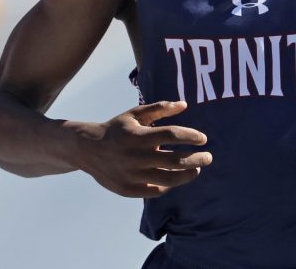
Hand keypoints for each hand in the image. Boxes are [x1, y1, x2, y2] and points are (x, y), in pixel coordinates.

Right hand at [75, 100, 211, 198]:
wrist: (87, 149)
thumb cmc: (117, 129)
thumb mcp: (135, 114)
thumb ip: (159, 108)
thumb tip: (184, 105)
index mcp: (138, 135)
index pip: (172, 134)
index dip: (191, 136)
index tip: (203, 138)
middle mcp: (136, 156)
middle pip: (175, 160)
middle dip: (196, 159)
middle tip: (208, 157)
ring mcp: (132, 175)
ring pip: (169, 179)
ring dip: (187, 175)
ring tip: (196, 169)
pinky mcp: (128, 189)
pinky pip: (155, 191)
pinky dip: (168, 185)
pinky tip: (175, 178)